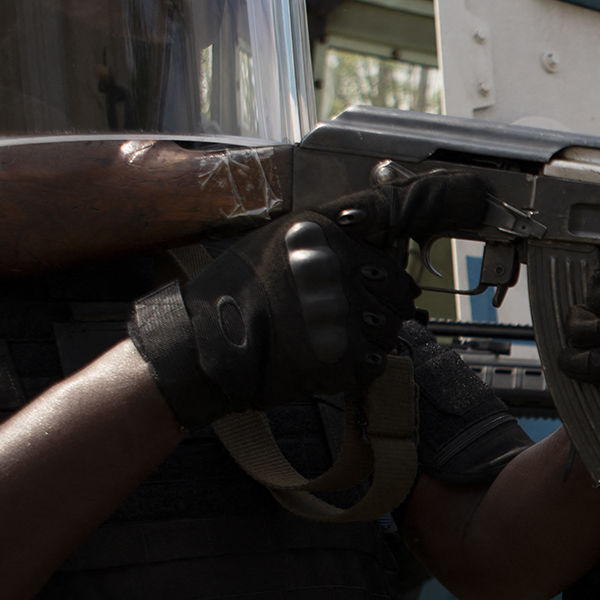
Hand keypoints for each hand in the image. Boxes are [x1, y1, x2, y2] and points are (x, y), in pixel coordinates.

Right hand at [128, 192, 422, 429]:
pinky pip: (373, 362)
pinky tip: (331, 360)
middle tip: (352, 318)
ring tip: (335, 339)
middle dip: (383, 307)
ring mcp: (340, 314)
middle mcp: (335, 269)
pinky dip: (358, 366)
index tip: (372, 288)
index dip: (385, 276)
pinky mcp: (338, 356)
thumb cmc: (234, 293)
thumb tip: (371, 232)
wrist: (202, 345)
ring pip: (389, 329)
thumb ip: (324, 236)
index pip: (389, 256)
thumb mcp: (275, 240)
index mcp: (323, 237)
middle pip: (397, 293)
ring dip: (371, 338)